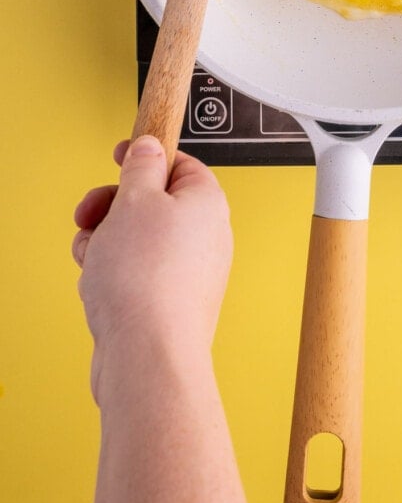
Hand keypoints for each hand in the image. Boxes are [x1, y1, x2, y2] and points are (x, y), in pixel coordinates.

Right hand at [73, 136, 232, 402]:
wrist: (147, 353)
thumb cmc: (146, 279)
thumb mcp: (134, 199)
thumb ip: (141, 167)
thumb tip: (149, 148)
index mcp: (207, 202)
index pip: (181, 164)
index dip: (147, 157)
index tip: (120, 156)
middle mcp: (206, 237)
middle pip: (154, 203)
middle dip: (114, 206)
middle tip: (93, 213)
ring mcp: (189, 272)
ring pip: (137, 240)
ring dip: (106, 242)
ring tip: (94, 256)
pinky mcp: (169, 302)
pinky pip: (136, 274)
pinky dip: (112, 274)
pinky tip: (98, 284)